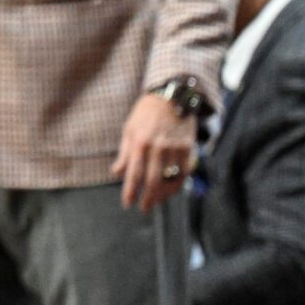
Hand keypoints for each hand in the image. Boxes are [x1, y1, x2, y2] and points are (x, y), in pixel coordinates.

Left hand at [115, 92, 195, 209]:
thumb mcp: (129, 129)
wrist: (172, 97)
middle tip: (144, 208)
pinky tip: (172, 190)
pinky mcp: (188, 147)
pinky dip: (178, 184)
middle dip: (148, 198)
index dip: (131, 192)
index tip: (128, 204)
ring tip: (157, 202)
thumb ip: (124, 153)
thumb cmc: (146, 113)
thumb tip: (117, 172)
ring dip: (163, 194)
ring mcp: (174, 148)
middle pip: (152, 181)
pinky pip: (184, 171)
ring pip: (170, 178)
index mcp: (139, 144)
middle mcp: (157, 148)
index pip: (133, 174)